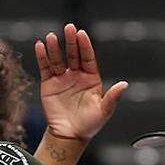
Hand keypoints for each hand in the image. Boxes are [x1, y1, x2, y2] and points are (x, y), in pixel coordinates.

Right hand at [36, 24, 126, 141]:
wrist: (70, 136)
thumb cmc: (89, 124)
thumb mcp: (104, 111)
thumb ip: (113, 97)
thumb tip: (125, 84)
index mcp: (91, 78)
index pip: (88, 58)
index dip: (85, 46)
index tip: (81, 34)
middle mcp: (76, 75)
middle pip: (73, 54)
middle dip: (71, 41)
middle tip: (69, 28)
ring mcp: (62, 78)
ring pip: (58, 59)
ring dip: (54, 48)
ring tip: (51, 37)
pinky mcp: (48, 84)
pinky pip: (45, 68)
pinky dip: (42, 57)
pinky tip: (40, 46)